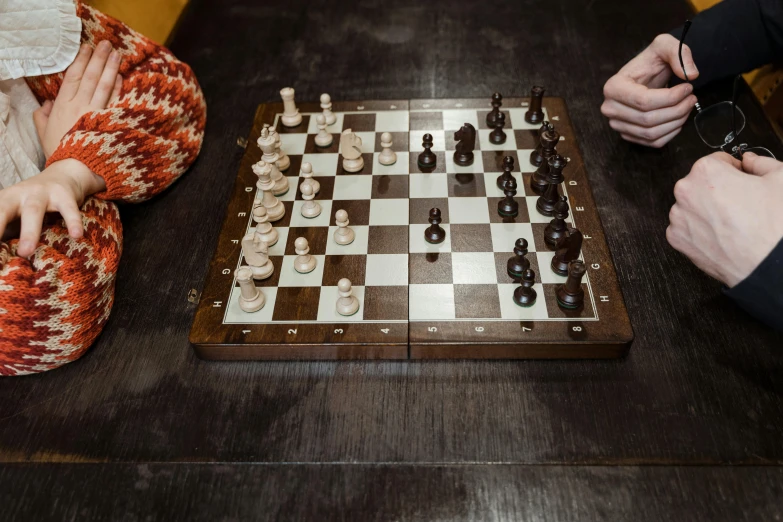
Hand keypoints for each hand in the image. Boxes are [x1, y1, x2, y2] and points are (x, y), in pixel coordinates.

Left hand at [0, 159, 105, 256]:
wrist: (64, 174)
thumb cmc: (35, 203)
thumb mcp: (17, 213)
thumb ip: (8, 231)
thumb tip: (2, 258)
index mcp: (3, 200)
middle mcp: (18, 194)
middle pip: (3, 211)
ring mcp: (41, 193)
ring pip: (32, 211)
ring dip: (28, 232)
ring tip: (26, 252)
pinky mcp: (64, 195)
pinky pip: (68, 210)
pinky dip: (72, 222)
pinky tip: (76, 235)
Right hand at [33, 41, 122, 157]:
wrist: (75, 171)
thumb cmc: (60, 154)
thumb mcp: (44, 134)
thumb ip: (43, 116)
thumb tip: (46, 104)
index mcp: (63, 106)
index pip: (73, 77)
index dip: (81, 61)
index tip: (86, 47)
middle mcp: (80, 106)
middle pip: (91, 76)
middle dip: (98, 58)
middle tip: (105, 44)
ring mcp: (97, 114)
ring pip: (104, 85)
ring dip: (111, 68)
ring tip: (116, 54)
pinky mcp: (110, 123)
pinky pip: (116, 101)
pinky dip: (119, 88)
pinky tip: (123, 78)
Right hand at [601, 34, 699, 147]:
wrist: (645, 75)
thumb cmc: (651, 61)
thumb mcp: (664, 45)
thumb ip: (679, 53)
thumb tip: (691, 75)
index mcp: (613, 87)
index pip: (644, 101)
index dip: (671, 98)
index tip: (688, 87)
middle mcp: (610, 108)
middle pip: (648, 119)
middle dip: (677, 110)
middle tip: (692, 98)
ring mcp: (617, 124)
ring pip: (651, 133)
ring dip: (676, 122)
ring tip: (688, 107)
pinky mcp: (627, 135)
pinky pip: (652, 142)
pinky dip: (670, 133)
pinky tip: (679, 119)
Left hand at [667, 152, 782, 286]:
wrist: (768, 264)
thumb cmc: (774, 223)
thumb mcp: (780, 178)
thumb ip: (760, 163)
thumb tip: (749, 160)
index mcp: (705, 172)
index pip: (717, 161)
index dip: (734, 171)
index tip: (742, 181)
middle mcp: (685, 192)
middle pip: (701, 184)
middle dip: (719, 190)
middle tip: (742, 204)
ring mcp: (678, 218)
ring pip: (692, 206)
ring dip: (707, 210)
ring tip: (733, 223)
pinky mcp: (677, 240)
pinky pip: (687, 227)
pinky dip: (700, 229)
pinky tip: (721, 235)